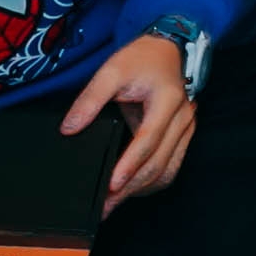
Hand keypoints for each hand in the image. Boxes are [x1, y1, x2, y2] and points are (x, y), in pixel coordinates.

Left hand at [62, 33, 197, 207]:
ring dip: (142, 189)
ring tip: (114, 203)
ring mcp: (186, 128)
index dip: (129, 165)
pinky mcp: (184, 135)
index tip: (111, 186)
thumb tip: (69, 129)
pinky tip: (133, 189)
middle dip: (131, 188)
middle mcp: (182, 117)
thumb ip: (90, 99)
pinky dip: (154, 181)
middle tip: (105, 206)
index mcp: (166, 100)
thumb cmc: (141, 59)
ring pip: (168, 169)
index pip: (148, 140)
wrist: (167, 49)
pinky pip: (172, 166)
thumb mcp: (111, 70)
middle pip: (159, 162)